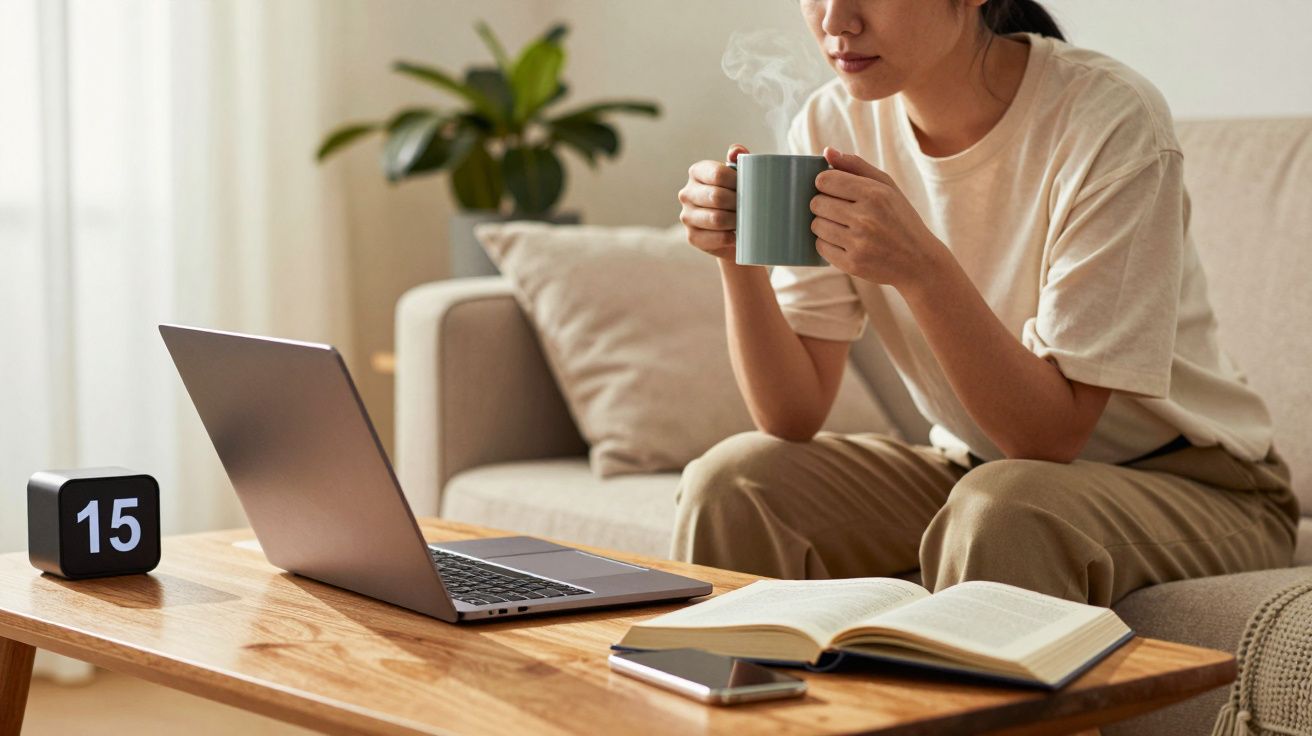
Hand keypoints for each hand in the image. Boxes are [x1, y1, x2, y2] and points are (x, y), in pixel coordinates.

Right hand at [678, 144, 748, 259]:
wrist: (733, 227)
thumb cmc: (737, 194)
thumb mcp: (739, 174)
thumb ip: (739, 159)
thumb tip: (736, 152)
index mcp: (697, 172)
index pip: (718, 174)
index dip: (738, 182)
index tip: (752, 188)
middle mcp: (687, 193)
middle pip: (717, 197)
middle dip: (739, 203)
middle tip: (752, 207)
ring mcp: (687, 216)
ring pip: (716, 219)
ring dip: (736, 221)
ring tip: (747, 220)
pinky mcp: (692, 237)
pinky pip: (716, 238)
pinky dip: (732, 237)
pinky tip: (739, 234)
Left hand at [810, 146, 948, 291]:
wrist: (919, 261)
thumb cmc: (900, 218)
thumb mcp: (887, 187)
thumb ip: (856, 166)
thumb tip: (827, 151)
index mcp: (874, 194)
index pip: (824, 180)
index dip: (824, 184)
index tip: (832, 189)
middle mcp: (865, 218)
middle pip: (816, 203)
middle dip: (822, 204)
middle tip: (838, 209)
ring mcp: (858, 243)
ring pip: (816, 225)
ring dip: (823, 224)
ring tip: (842, 226)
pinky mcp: (852, 264)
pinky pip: (820, 247)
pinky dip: (827, 243)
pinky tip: (843, 242)